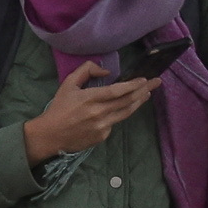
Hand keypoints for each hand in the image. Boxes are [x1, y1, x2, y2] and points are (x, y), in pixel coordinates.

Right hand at [21, 68, 158, 160]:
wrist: (50, 135)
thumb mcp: (68, 84)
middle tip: (156, 82)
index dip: (133, 85)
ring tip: (147, 94)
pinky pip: (115, 122)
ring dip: (139, 102)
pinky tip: (119, 109)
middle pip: (127, 101)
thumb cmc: (59, 108)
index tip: (144, 79)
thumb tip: (107, 72)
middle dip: (144, 90)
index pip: (117, 91)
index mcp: (90, 98)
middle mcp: (99, 113)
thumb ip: (87, 71)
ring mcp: (102, 126)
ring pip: (126, 112)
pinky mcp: (103, 136)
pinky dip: (119, 113)